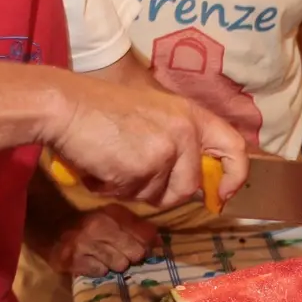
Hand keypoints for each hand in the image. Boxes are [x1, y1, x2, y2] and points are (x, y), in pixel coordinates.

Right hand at [43, 72, 247, 208]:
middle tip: (133, 175)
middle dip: (163, 193)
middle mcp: (185, 132)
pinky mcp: (144, 167)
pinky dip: (115, 190)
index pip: (234, 147)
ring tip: (114, 162)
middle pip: (189, 187)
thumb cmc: (101, 111)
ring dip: (135, 190)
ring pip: (160, 196)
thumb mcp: (154, 114)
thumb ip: (179, 140)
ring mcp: (166, 150)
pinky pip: (134, 196)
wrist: (66, 106)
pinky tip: (101, 166)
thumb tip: (195, 181)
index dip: (235, 175)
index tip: (223, 194)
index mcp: (191, 115)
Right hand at [49, 206, 157, 277]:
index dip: (147, 245)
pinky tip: (93, 262)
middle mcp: (98, 227)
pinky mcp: (72, 261)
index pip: (145, 235)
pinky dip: (100, 270)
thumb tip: (159, 242)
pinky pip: (100, 272)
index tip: (143, 248)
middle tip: (123, 254)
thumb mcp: (113, 217)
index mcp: (113, 214)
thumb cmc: (89, 224)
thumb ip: (138, 227)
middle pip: (135, 253)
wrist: (52, 229)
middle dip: (132, 256)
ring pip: (119, 265)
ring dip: (116, 264)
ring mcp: (84, 245)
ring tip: (106, 258)